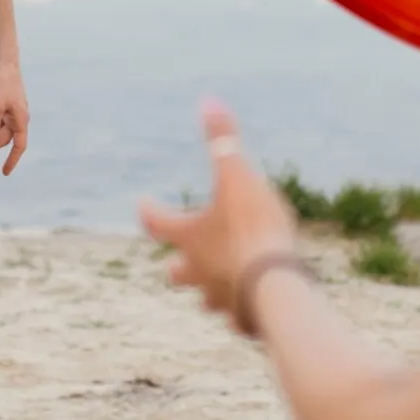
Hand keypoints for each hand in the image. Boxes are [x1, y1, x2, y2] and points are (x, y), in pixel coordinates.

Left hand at [139, 102, 297, 331]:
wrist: (276, 285)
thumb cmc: (253, 228)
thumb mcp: (238, 175)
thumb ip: (223, 140)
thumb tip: (207, 100)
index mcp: (191, 237)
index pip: (158, 223)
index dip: (149, 212)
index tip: (142, 205)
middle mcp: (199, 271)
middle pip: (178, 272)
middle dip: (178, 265)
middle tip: (176, 261)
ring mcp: (221, 298)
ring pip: (208, 298)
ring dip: (211, 289)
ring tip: (220, 283)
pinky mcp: (245, 320)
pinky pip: (239, 319)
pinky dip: (243, 310)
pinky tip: (252, 308)